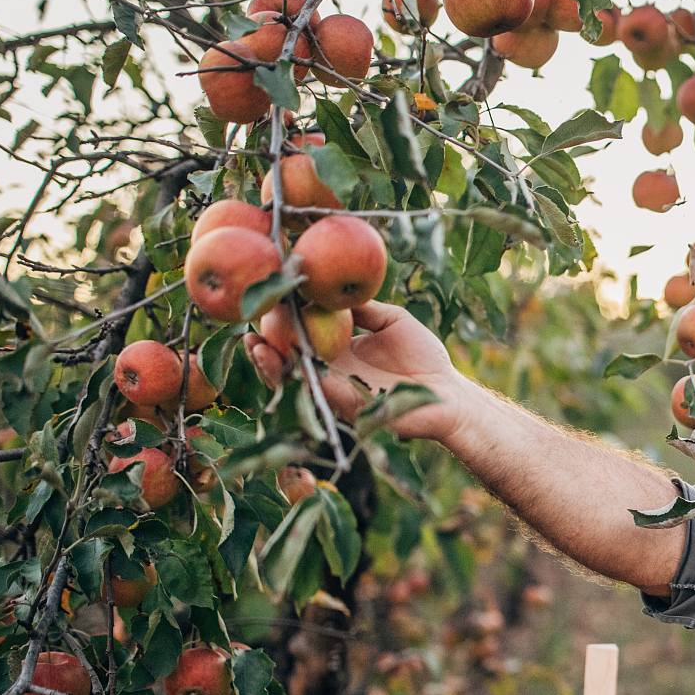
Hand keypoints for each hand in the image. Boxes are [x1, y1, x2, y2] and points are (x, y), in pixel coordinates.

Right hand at [243, 300, 472, 442]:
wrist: (447, 393)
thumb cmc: (425, 356)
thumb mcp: (393, 320)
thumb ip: (364, 308)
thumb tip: (333, 290)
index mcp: (341, 347)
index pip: (304, 330)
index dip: (284, 316)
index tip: (268, 297)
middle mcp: (332, 368)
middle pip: (288, 355)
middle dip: (264, 341)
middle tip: (247, 321)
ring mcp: (335, 388)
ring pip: (291, 377)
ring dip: (268, 362)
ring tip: (253, 342)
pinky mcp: (343, 404)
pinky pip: (312, 390)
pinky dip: (294, 377)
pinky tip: (281, 361)